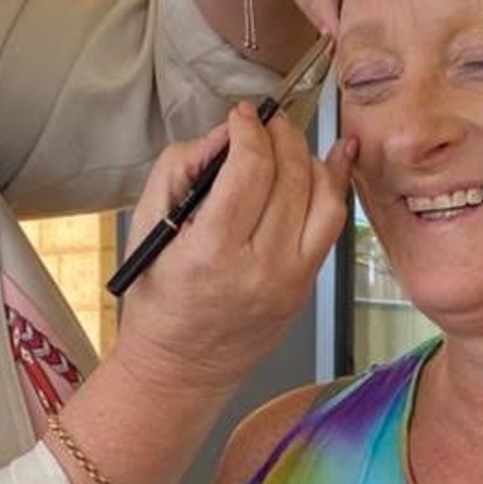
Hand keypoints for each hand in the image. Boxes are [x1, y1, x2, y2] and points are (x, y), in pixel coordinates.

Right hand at [111, 104, 352, 397]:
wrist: (180, 368)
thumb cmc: (158, 300)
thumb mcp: (148, 227)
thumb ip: (181, 168)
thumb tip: (223, 134)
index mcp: (212, 252)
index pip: (249, 169)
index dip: (249, 130)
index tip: (241, 115)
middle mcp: (259, 268)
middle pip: (289, 176)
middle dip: (280, 135)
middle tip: (266, 121)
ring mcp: (291, 281)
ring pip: (323, 197)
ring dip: (309, 156)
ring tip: (288, 141)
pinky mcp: (306, 287)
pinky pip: (333, 225)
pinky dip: (334, 187)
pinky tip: (332, 160)